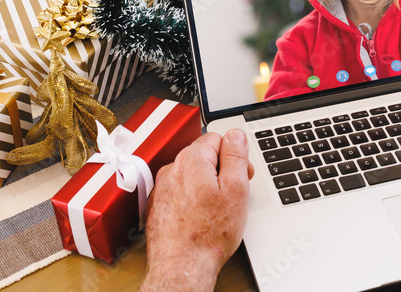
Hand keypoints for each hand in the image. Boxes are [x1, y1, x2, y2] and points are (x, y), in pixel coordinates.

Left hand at [141, 129, 254, 291]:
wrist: (182, 266)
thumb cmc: (209, 234)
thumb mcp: (236, 189)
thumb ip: (236, 156)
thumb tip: (236, 135)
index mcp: (192, 160)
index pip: (217, 137)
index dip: (234, 154)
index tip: (241, 173)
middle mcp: (173, 169)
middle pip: (204, 154)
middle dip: (221, 168)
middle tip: (233, 193)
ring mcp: (163, 187)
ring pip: (192, 173)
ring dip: (206, 183)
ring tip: (216, 207)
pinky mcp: (159, 203)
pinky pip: (180, 189)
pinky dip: (191, 197)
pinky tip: (201, 215)